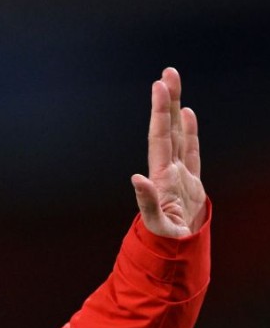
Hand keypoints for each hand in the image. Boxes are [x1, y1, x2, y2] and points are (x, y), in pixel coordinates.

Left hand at [131, 67, 206, 236]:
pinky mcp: (191, 182)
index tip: (158, 87)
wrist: (173, 255)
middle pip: (168, 129)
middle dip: (168, 101)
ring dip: (175, 110)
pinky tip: (187, 114)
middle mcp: (169, 170)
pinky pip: (191, 151)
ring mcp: (180, 174)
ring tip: (173, 83)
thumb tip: (136, 179)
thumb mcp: (155, 225)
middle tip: (168, 72)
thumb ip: (147, 203)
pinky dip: (189, 132)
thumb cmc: (163, 243)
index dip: (159, 112)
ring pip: (178, 135)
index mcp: (161, 177)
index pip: (159, 137)